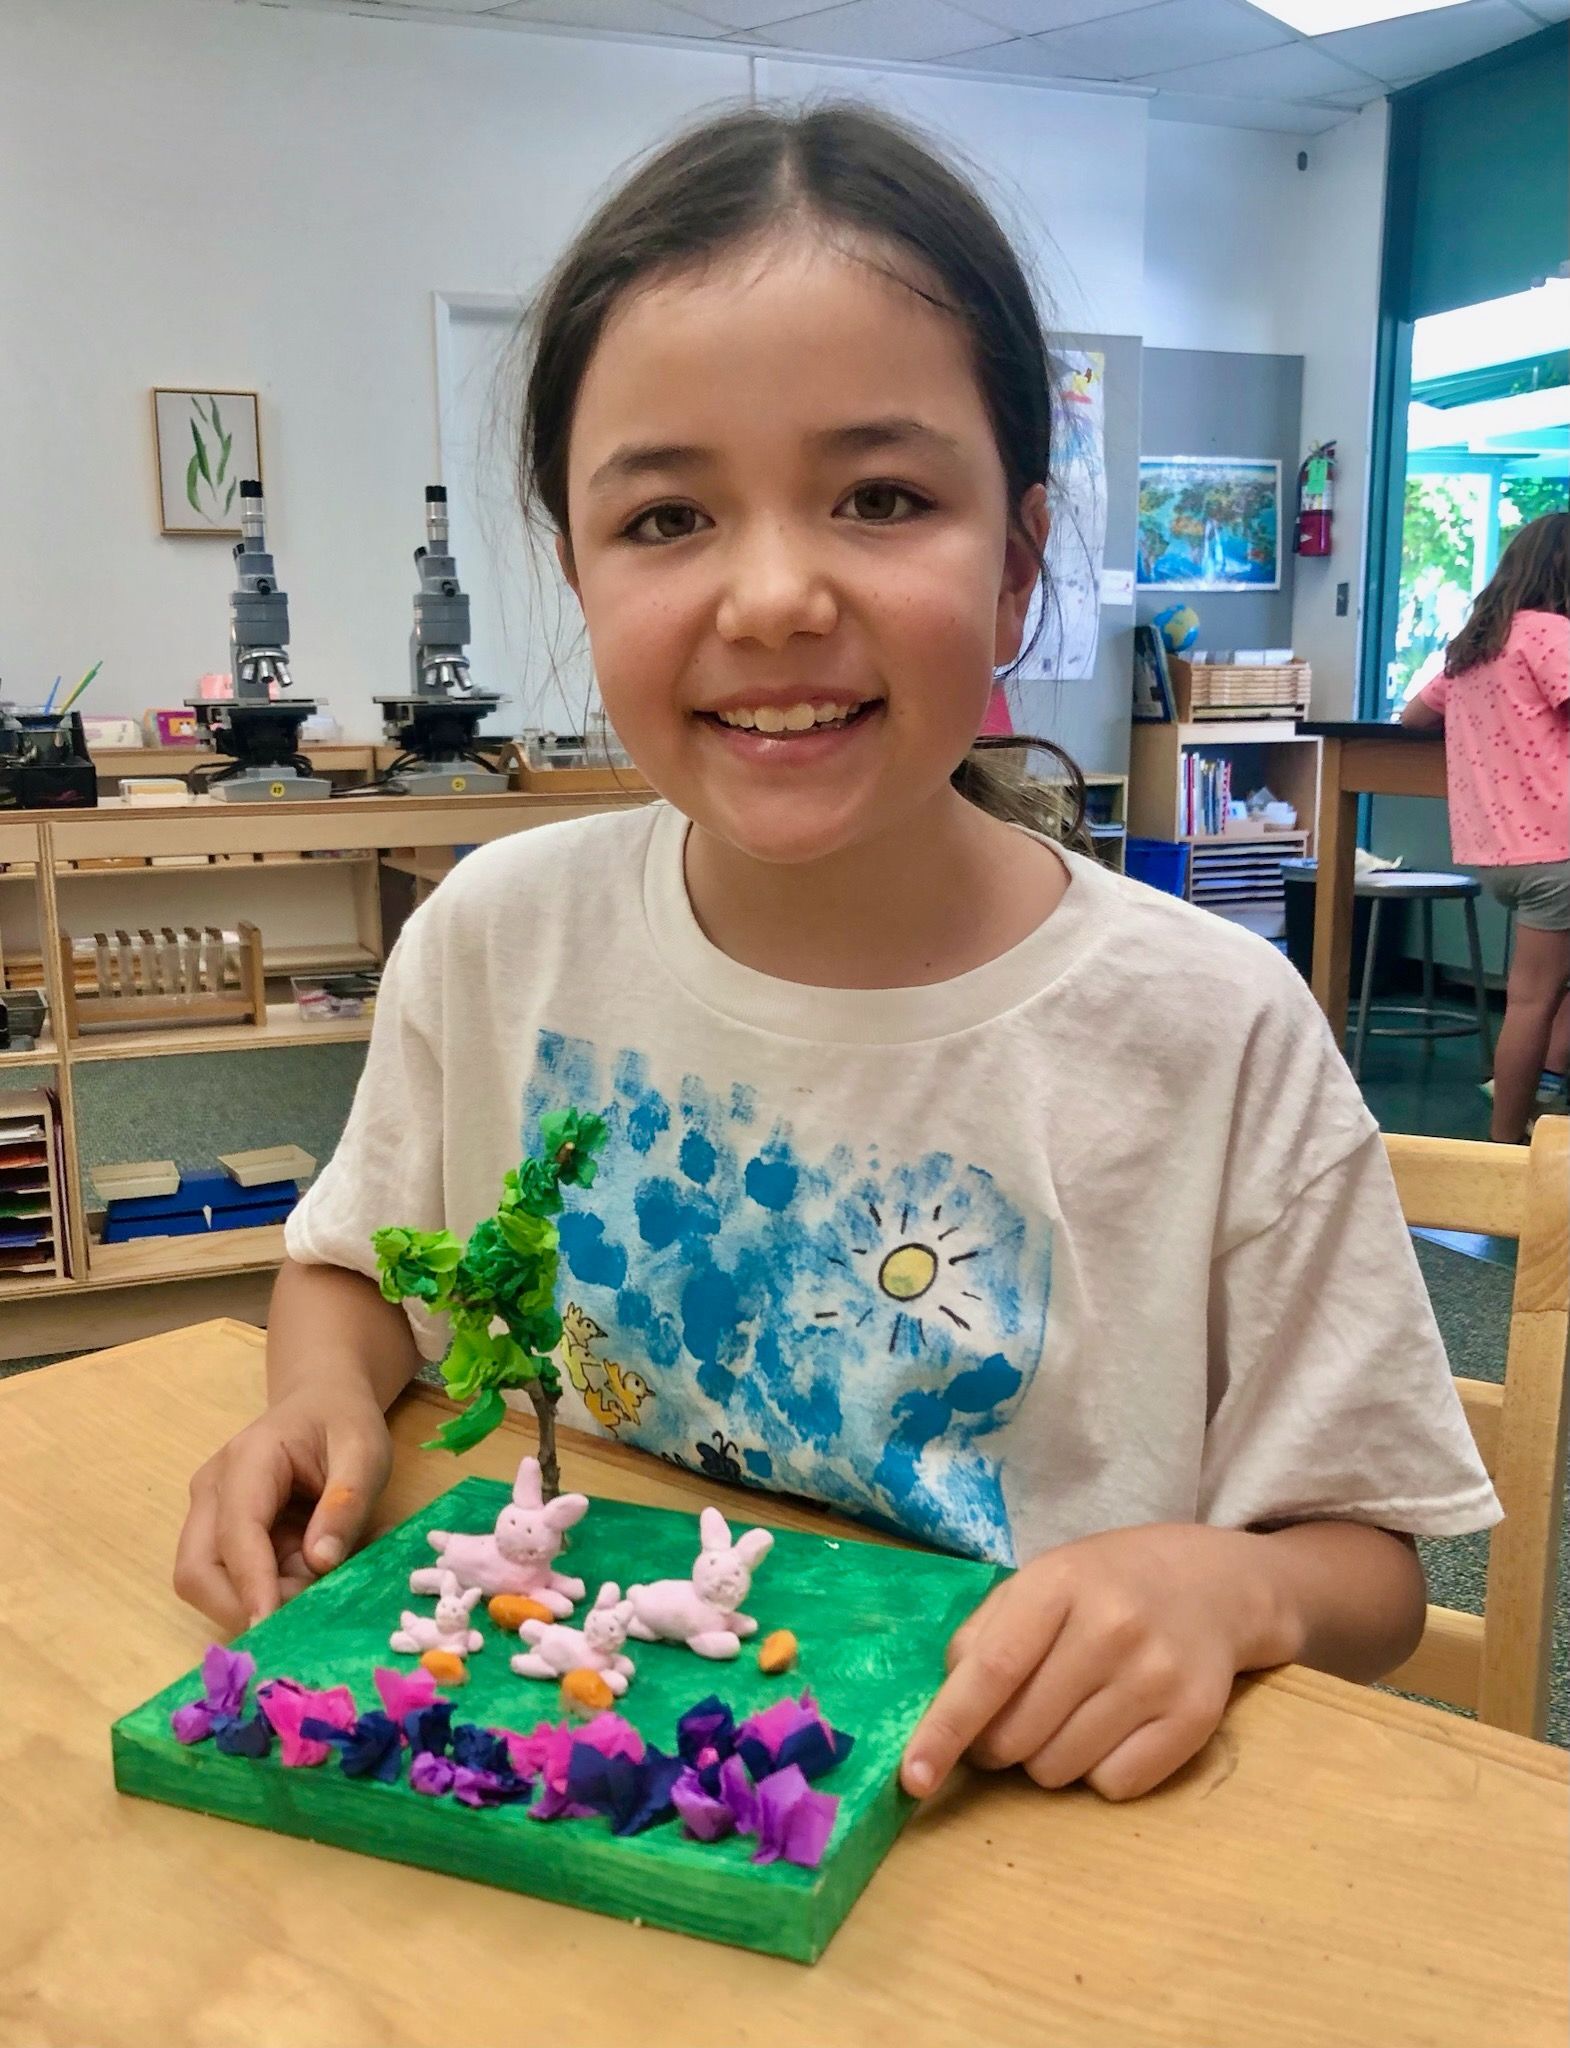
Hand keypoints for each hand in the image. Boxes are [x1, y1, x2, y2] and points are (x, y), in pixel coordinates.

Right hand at [173, 1387, 392, 1632]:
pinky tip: (311, 1575)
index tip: (272, 1626)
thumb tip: (320, 1562)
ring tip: (318, 1583)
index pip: (236, 1533)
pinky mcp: (219, 1535)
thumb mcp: (364, 1452)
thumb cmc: (342, 1422)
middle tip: (309, 1608)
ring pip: (207, 1583)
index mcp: (247, 1461)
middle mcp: (213, 1490)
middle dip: (244, 1604)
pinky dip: (269, 1591)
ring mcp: (210, 1514)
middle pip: (197, 1570)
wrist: (322, 1402)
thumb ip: (346, 1503)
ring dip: (259, 1600)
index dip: (251, 1583)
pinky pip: (231, 1580)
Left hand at [902, 1524, 1287, 1803]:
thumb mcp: (1041, 1581)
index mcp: (1058, 1585)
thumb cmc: (1105, 1585)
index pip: (991, 1671)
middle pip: (1017, 1735)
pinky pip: (1114, 1787)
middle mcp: (1110, 1628)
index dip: (945, 1729)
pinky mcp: (1194, 1720)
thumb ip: (985, 1635)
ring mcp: (1156, 1676)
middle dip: (997, 1744)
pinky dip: (1099, 1772)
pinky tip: (1115, 1727)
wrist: (1212, 1584)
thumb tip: (946, 1707)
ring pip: (1059, 1770)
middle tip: (1018, 1714)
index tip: (912, 1778)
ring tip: (1073, 1711)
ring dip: (1047, 1758)